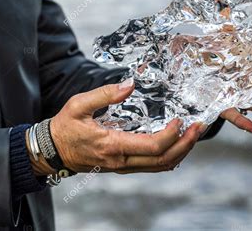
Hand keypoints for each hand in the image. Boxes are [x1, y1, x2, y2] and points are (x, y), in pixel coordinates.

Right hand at [30, 80, 206, 174]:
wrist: (52, 151)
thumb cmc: (65, 127)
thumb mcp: (79, 105)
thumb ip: (105, 94)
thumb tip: (130, 84)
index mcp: (113, 145)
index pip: (152, 147)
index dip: (172, 135)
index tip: (181, 120)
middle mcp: (121, 160)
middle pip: (163, 160)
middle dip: (185, 144)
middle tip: (199, 127)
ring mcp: (124, 166)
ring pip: (161, 166)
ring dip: (181, 151)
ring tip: (193, 134)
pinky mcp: (124, 166)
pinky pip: (152, 166)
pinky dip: (170, 156)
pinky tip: (177, 143)